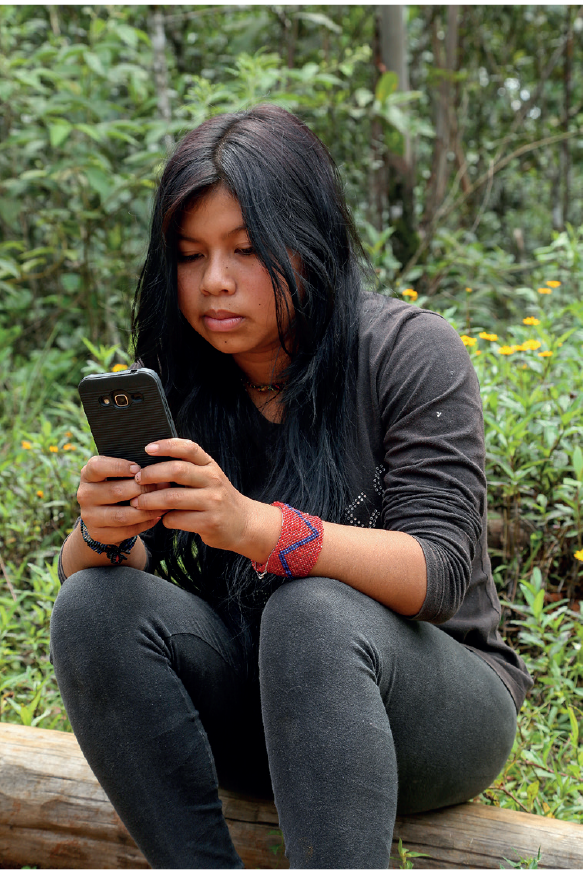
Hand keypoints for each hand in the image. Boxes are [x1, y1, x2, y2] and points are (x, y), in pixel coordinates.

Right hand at [77, 455, 168, 544]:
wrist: (106, 512)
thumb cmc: (118, 483)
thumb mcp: (118, 472)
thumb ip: (131, 467)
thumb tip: (156, 465)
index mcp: (88, 474)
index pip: (97, 467)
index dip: (119, 466)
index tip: (138, 468)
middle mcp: (84, 495)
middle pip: (116, 492)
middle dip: (143, 489)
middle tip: (163, 485)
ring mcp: (89, 516)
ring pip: (122, 515)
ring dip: (147, 509)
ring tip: (163, 503)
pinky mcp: (98, 533)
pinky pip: (125, 530)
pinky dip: (144, 524)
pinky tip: (157, 516)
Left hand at [129, 439, 280, 557]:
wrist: (244, 523)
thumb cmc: (217, 498)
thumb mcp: (208, 477)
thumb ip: (186, 470)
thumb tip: (150, 467)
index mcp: (210, 465)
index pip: (188, 448)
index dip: (167, 445)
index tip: (147, 448)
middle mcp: (213, 480)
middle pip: (177, 470)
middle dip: (151, 474)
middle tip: (137, 479)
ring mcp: (212, 501)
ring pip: (172, 497)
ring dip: (150, 500)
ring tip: (138, 502)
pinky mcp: (209, 522)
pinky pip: (177, 519)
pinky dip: (164, 519)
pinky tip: (163, 519)